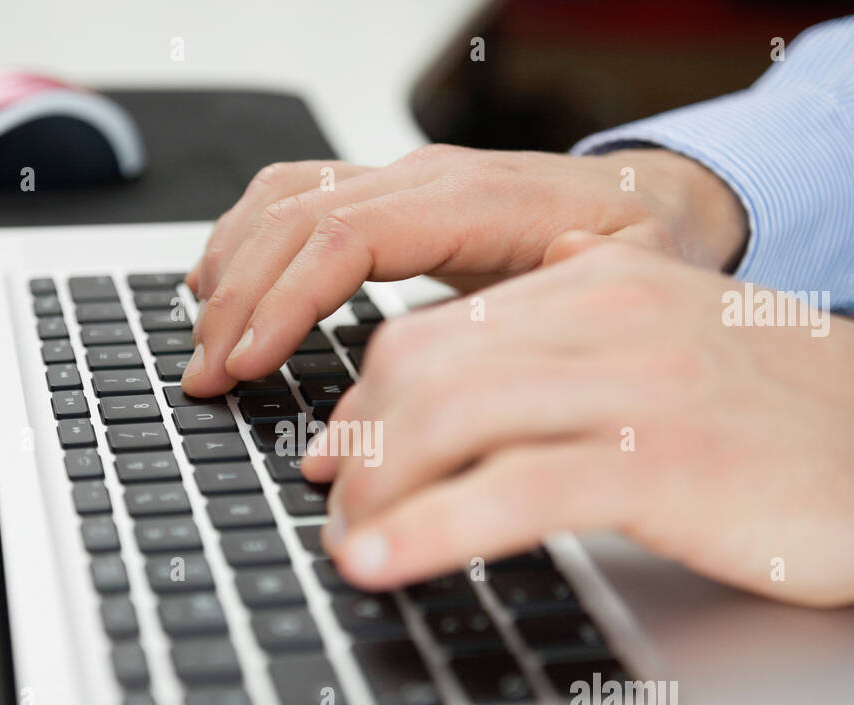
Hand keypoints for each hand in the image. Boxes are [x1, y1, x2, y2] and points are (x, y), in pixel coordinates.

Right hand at [181, 145, 747, 395]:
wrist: (651, 200)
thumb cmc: (639, 247)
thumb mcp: (620, 288)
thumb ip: (539, 319)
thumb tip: (453, 372)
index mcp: (473, 201)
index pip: (343, 237)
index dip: (282, 302)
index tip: (244, 364)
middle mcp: (425, 179)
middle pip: (294, 217)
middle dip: (237, 300)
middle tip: (205, 377)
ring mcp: (402, 181)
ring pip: (280, 199)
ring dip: (229, 269)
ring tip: (202, 343)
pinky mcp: (391, 198)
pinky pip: (294, 197)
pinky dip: (246, 241)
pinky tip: (223, 287)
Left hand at [304, 234, 853, 607]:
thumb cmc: (787, 415)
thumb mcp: (663, 355)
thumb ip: (570, 354)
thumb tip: (478, 389)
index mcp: (596, 284)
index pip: (433, 331)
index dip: (364, 401)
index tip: (336, 457)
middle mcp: (604, 316)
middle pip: (419, 368)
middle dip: (356, 449)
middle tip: (335, 510)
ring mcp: (632, 384)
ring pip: (448, 417)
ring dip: (374, 492)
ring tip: (350, 547)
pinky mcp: (660, 461)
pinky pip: (510, 489)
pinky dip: (428, 528)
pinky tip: (382, 562)